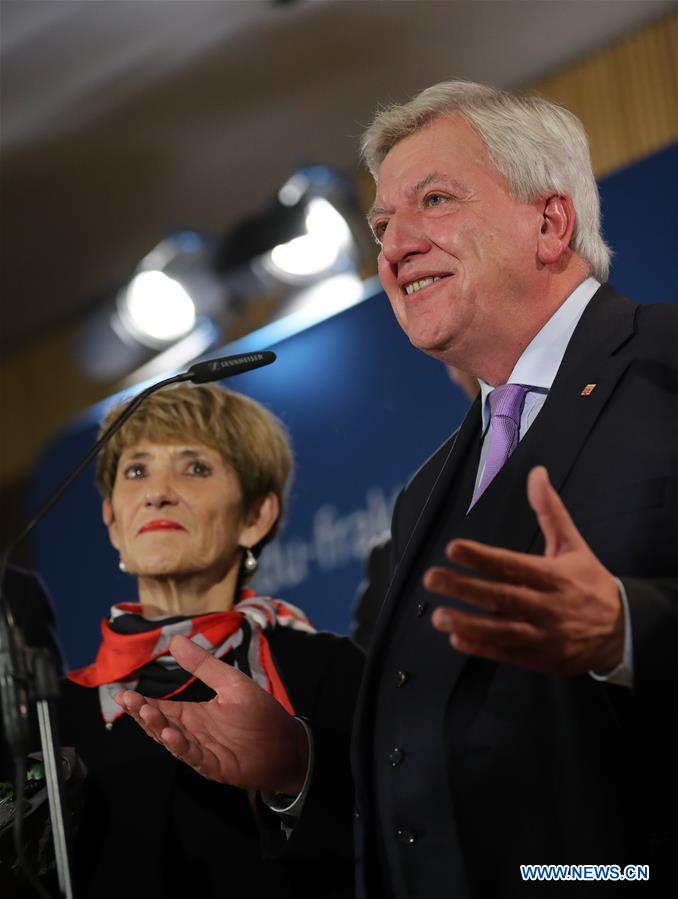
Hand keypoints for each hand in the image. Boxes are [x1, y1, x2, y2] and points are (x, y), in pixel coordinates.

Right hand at [116, 634, 308, 793]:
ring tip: (146, 712)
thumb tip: (175, 640)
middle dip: (142, 712)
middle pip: (160, 723)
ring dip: (157, 727)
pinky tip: (169, 734)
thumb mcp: (230, 682)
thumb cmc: (260, 713)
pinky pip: (193, 756)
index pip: (161, 707)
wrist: (288, 742)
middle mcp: (193, 733)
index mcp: (194, 714)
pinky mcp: (215, 766)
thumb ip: (203, 665)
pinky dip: (180, 746)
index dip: (141, 702)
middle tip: (128, 699)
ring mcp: (202, 751)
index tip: (121, 693)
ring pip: (172, 740)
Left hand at [426, 466, 623, 674]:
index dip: (482, 558)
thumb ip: (550, 511)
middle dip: (464, 588)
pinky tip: (458, 639)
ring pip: (502, 630)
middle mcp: (549, 607)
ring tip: (438, 615)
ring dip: (468, 623)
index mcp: (556, 577)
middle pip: (502, 597)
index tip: (454, 548)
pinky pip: (508, 654)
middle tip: (432, 579)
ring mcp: (545, 636)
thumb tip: (536, 474)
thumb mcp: (573, 544)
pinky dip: (483, 648)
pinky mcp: (542, 659)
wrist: (623, 631)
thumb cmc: (590, 583)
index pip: (514, 565)